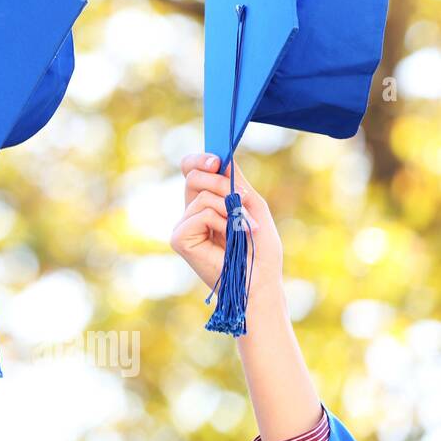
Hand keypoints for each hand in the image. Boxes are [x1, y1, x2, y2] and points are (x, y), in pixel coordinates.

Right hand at [170, 152, 283, 310]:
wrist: (260, 282)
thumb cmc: (260, 251)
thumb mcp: (253, 207)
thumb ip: (236, 182)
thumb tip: (220, 159)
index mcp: (206, 205)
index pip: (192, 172)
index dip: (199, 160)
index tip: (216, 159)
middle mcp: (191, 214)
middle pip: (193, 177)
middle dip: (220, 182)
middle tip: (240, 199)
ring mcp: (183, 226)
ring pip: (202, 196)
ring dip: (230, 209)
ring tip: (243, 229)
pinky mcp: (179, 239)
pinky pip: (201, 213)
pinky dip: (222, 223)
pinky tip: (230, 239)